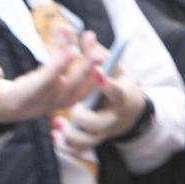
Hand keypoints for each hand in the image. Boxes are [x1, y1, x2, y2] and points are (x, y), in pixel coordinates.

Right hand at [0, 27, 96, 124]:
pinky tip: (87, 44)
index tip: (72, 50)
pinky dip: (84, 65)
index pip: (44, 83)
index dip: (57, 67)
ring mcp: (53, 103)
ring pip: (78, 85)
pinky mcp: (59, 98)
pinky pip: (78, 84)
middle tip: (90, 38)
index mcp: (21, 100)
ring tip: (91, 36)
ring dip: (89, 62)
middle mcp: (41, 104)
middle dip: (82, 62)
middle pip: (68, 84)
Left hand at [54, 38, 148, 155]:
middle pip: (99, 123)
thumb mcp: (115, 68)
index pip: (116, 92)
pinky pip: (77, 149)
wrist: (130, 113)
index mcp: (121, 97)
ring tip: (57, 124)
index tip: (95, 72)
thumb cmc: (118, 84)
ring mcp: (102, 132)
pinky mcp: (92, 140)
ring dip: (71, 134)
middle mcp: (112, 118)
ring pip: (87, 140)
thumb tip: (86, 34)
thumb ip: (99, 54)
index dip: (105, 83)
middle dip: (84, 117)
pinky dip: (66, 145)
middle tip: (72, 110)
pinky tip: (55, 136)